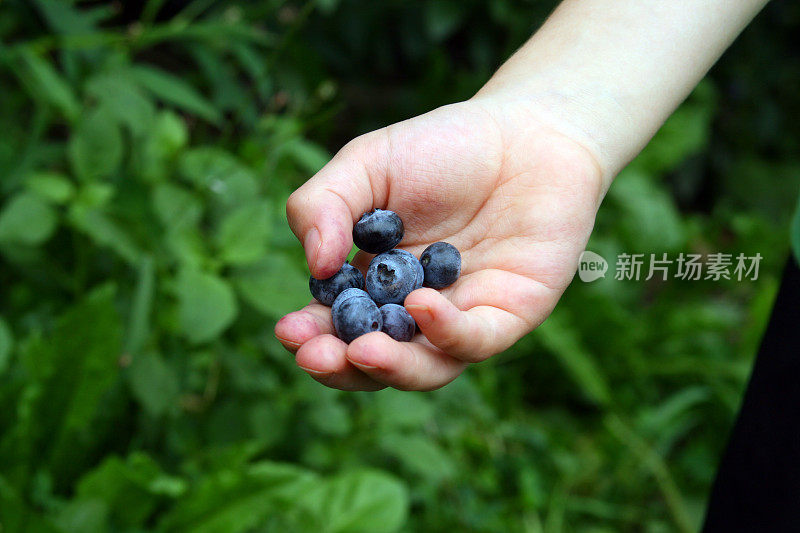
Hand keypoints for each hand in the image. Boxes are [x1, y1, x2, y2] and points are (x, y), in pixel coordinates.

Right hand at [275, 97, 602, 390]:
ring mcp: (465, 318)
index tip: (288, 331)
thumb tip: (315, 265)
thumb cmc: (444, 147)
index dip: (312, 336)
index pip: (338, 326)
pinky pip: (476, 340)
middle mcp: (418, 312)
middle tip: (315, 356)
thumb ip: (326, 205)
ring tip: (361, 350)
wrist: (526, 131)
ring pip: (427, 368)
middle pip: (377, 361)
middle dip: (342, 365)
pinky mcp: (510, 315)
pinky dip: (447, 332)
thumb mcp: (368, 165)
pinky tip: (422, 305)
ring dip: (391, 367)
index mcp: (378, 283)